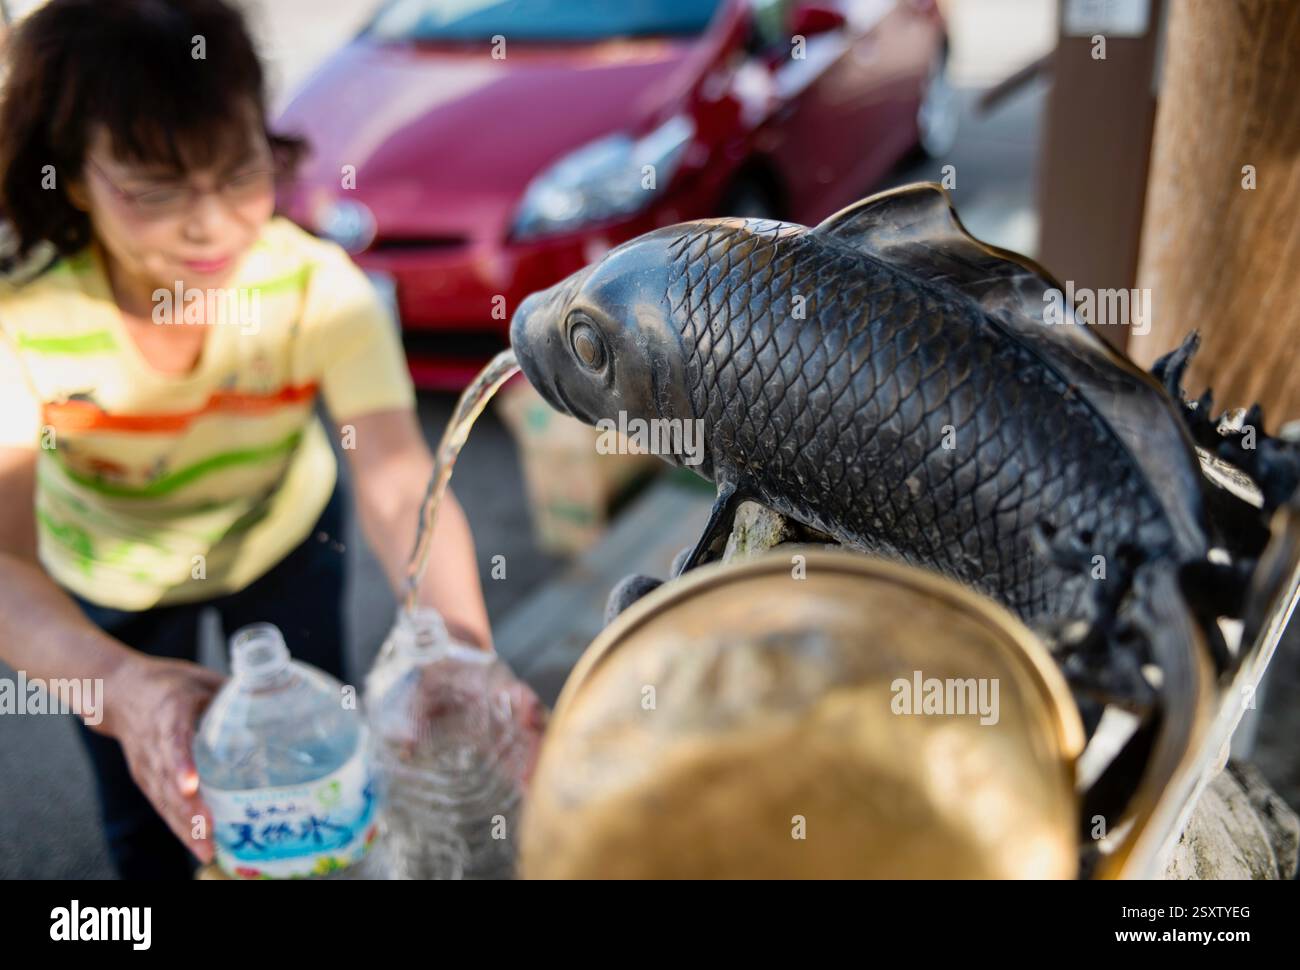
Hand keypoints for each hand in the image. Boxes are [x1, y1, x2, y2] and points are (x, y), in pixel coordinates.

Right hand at [101, 656, 225, 862]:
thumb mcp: (201, 679)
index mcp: (169, 711)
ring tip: (208, 849)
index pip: (173, 739)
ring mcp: (145, 763)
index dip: (181, 764)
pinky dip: (179, 826)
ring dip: (184, 825)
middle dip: (188, 809)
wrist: (118, 690)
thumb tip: (278, 705)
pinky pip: (161, 805)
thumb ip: (234, 693)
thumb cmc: (168, 684)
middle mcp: (153, 742)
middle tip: (211, 832)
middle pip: (167, 780)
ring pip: (163, 799)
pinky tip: (200, 846)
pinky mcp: (144, 778)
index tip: (190, 787)